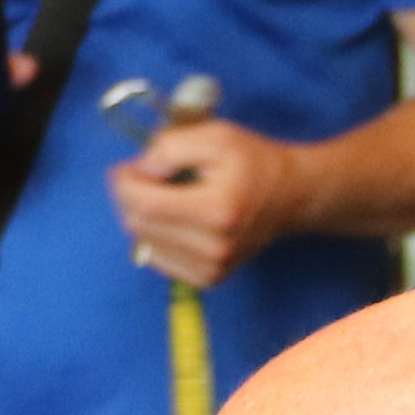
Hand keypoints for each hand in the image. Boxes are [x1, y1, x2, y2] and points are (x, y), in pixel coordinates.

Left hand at [112, 117, 314, 286]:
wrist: (290, 195)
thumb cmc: (252, 162)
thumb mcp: (216, 136)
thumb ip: (172, 147)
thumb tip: (141, 169)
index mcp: (217, 211)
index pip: (146, 205)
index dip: (124, 184)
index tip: (125, 167)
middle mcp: (214, 248)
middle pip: (140, 225)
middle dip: (129, 196)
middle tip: (141, 175)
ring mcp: (213, 268)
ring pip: (144, 243)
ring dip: (140, 215)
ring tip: (162, 194)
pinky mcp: (209, 278)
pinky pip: (158, 259)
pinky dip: (154, 236)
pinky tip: (172, 218)